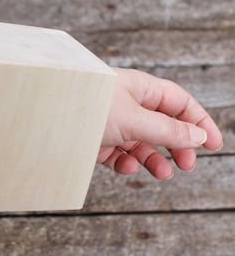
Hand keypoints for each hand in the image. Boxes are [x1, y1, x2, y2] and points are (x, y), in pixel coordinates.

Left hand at [98, 68, 222, 179]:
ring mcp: (113, 124)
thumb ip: (167, 129)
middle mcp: (127, 105)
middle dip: (177, 145)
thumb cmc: (87, 107)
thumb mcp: (133, 119)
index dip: (198, 122)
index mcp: (139, 89)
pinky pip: (118, 154)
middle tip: (187, 164)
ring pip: (141, 143)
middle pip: (162, 126)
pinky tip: (128, 166)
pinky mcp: (98, 141)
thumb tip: (198, 136)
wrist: (48, 120)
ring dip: (154, 159)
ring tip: (163, 173)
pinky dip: (126, 163)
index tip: (213, 143)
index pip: (179, 102)